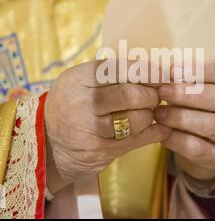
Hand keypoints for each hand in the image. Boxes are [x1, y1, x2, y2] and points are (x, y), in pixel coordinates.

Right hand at [45, 60, 171, 193]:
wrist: (48, 142)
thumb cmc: (72, 104)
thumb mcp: (80, 81)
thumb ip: (110, 74)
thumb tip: (154, 71)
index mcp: (77, 79)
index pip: (118, 68)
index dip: (146, 71)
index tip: (160, 75)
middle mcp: (82, 102)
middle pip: (130, 95)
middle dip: (151, 95)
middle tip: (155, 96)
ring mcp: (89, 129)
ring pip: (135, 119)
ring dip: (150, 115)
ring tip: (149, 112)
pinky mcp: (99, 151)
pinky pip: (137, 140)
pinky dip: (154, 133)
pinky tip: (160, 128)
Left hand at [154, 59, 214, 180]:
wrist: (207, 143)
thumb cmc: (201, 104)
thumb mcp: (200, 86)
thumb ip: (188, 78)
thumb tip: (165, 74)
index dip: (200, 69)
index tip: (174, 70)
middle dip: (188, 94)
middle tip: (162, 91)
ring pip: (211, 125)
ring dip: (180, 117)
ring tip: (159, 112)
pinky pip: (198, 148)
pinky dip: (176, 139)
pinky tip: (161, 132)